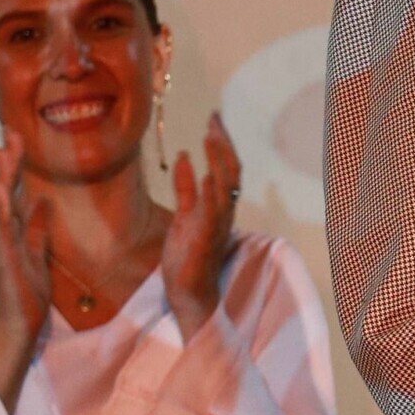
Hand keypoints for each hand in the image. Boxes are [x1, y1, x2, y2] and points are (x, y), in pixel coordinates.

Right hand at [0, 128, 51, 410]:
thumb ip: (38, 227)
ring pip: (0, 202)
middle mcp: (1, 232)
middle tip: (11, 135)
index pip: (13, 191)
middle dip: (8, 163)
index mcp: (11, 230)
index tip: (20, 140)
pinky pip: (2, 224)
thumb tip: (44, 201)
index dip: (16, 166)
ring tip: (3, 150)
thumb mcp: (38, 250)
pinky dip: (0, 204)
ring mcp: (0, 242)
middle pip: (4, 191)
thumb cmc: (28, 289)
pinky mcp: (4, 253)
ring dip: (2, 175)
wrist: (21, 320)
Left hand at [161, 113, 240, 339]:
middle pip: (230, 171)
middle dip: (223, 144)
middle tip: (215, 119)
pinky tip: (194, 168)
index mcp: (221, 207)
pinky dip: (202, 188)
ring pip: (223, 186)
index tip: (214, 120)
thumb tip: (184, 157)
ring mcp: (215, 225)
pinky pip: (206, 210)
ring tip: (210, 135)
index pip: (228, 169)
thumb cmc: (188, 258)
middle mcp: (224, 213)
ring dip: (217, 160)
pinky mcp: (202, 238)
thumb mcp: (184, 217)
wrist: (190, 295)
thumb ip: (186, 190)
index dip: (223, 144)